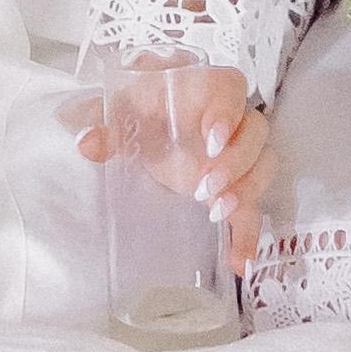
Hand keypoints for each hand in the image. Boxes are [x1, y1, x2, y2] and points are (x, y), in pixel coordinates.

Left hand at [69, 60, 273, 274]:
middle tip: (204, 186)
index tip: (211, 141)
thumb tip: (87, 143)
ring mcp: (237, 154)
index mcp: (202, 89)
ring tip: (216, 212)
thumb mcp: (121, 111)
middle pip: (256, 132)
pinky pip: (254, 208)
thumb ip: (105, 125)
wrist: (147, 121)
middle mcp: (230, 119)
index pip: (230, 89)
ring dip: (246, 190)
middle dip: (236, 162)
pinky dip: (248, 236)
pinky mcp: (234, 186)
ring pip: (264, 165)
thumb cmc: (140, 107)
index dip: (228, 113)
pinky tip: (240, 262)